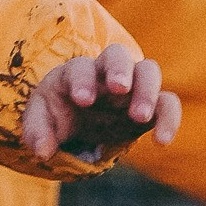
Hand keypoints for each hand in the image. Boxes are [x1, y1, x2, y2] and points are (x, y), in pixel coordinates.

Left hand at [20, 43, 180, 162]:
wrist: (77, 119)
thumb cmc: (57, 112)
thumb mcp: (40, 119)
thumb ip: (36, 132)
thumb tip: (43, 151)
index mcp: (76, 73)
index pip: (80, 67)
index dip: (82, 80)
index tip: (83, 100)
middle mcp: (105, 73)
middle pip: (118, 54)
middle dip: (119, 69)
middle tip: (119, 89)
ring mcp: (131, 86)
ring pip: (148, 71)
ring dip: (147, 90)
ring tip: (140, 117)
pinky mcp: (149, 105)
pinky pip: (167, 103)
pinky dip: (169, 118)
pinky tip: (162, 141)